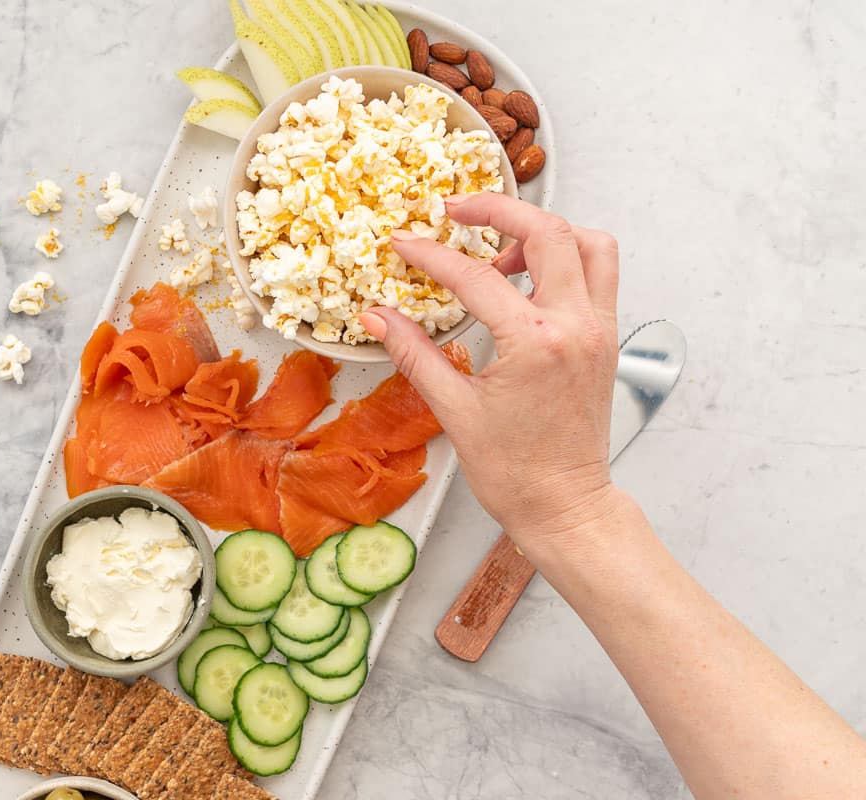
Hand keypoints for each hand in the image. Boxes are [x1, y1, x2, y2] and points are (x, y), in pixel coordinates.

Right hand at [359, 193, 621, 552]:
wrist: (565, 507)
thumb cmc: (515, 472)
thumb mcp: (455, 411)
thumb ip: (415, 354)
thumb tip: (377, 317)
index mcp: (536, 343)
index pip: (476, 277)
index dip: (431, 255)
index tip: (403, 243)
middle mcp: (577, 326)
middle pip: (549, 232)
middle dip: (499, 210)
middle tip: (456, 210)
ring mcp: (599, 330)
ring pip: (588, 244)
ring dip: (544, 232)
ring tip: (499, 250)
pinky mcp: (606, 340)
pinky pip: (598, 274)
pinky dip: (565, 259)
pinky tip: (526, 280)